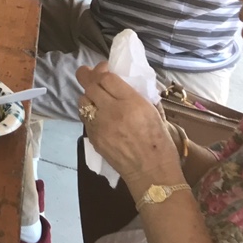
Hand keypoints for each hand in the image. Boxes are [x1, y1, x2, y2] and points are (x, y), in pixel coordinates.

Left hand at [77, 63, 181, 188]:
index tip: (106, 69)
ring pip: (83, 100)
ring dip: (88, 95)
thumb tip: (121, 80)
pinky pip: (84, 117)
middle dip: (89, 76)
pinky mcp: (93, 137)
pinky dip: (89, 111)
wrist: (152, 174)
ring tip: (95, 95)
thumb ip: (136, 95)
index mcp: (133, 104)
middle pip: (90, 85)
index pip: (107, 78)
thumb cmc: (160, 144)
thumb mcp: (155, 114)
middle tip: (92, 74)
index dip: (103, 70)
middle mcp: (114, 112)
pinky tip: (96, 113)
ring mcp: (101, 125)